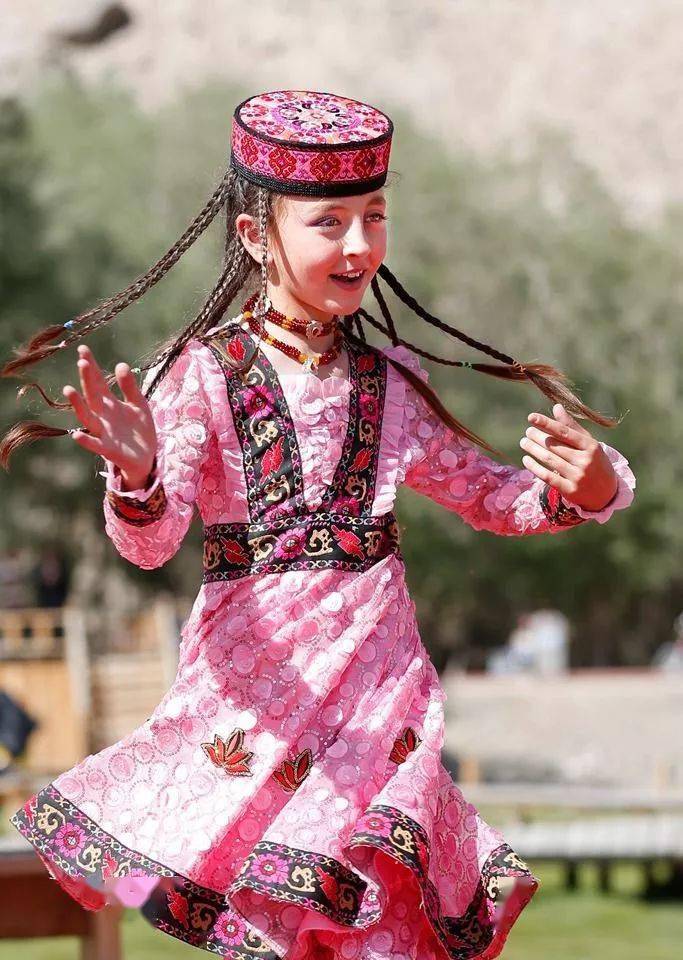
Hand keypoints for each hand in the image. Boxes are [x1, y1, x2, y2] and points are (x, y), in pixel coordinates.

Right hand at [63, 344, 156, 489]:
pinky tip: (76, 434)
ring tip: (69, 390)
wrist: (146, 456)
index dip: (91, 366)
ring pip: (87, 417)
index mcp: (110, 403)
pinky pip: (94, 445)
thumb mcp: (139, 405)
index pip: (98, 381)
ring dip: (78, 405)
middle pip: (92, 395)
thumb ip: (130, 387)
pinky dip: (86, 440)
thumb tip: (121, 364)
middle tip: (82, 362)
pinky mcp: (107, 449)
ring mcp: (103, 432)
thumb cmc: (139, 429)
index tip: (83, 349)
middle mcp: (103, 415)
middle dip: (87, 379)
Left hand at [519, 403, 618, 510]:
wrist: (607, 493)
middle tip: (528, 432)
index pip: (565, 432)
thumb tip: (556, 407)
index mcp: (591, 446)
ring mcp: (578, 476)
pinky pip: (548, 476)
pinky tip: (526, 459)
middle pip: (555, 446)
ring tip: (524, 442)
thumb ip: (571, 426)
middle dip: (538, 437)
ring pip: (549, 460)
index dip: (546, 423)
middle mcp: (585, 461)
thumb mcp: (588, 443)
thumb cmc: (595, 462)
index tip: (531, 417)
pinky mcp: (570, 490)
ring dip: (533, 450)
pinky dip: (534, 467)